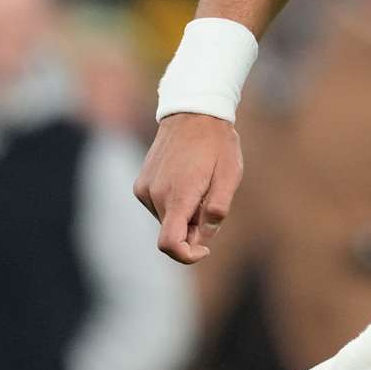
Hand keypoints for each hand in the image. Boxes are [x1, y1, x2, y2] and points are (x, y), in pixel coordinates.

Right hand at [133, 113, 242, 263]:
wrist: (193, 114)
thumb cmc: (217, 145)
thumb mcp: (229, 175)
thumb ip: (218, 208)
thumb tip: (205, 237)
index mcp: (178, 196)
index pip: (170, 243)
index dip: (187, 256)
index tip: (204, 250)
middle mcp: (155, 195)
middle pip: (172, 232)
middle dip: (193, 229)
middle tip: (212, 203)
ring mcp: (144, 190)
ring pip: (166, 219)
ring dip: (184, 214)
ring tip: (201, 184)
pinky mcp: (140, 184)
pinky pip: (159, 206)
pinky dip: (174, 204)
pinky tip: (188, 180)